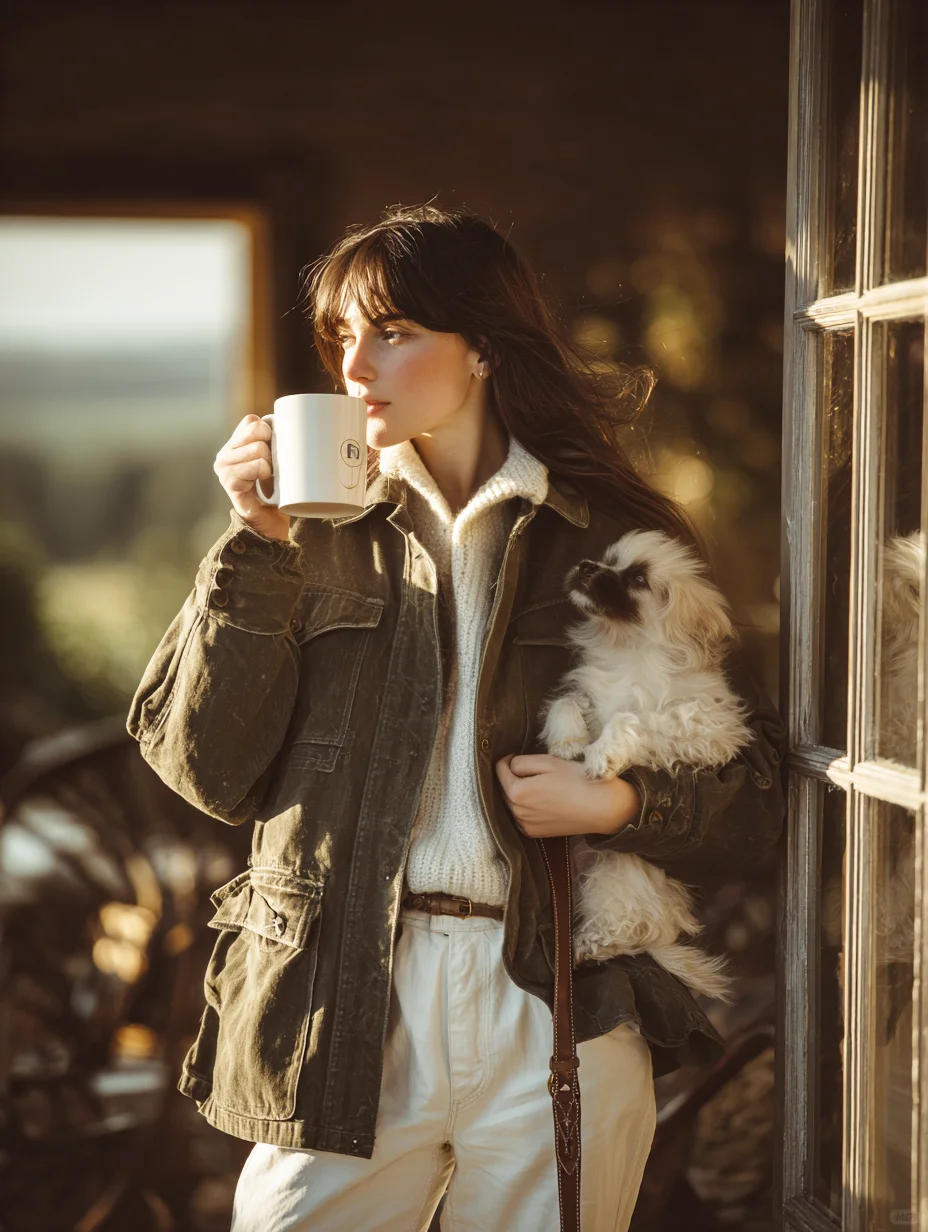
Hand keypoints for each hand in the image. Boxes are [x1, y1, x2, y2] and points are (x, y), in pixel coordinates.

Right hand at [214, 415, 291, 541]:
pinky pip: (255, 466)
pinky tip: (264, 483)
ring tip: (269, 478)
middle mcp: (225, 454)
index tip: (274, 448)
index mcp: (235, 444)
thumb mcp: (277, 460)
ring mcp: (224, 468)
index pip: (252, 421)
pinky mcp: (229, 483)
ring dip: (270, 463)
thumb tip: (297, 421)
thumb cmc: (278, 490)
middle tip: (273, 467)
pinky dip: (264, 473)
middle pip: (256, 430)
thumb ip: (277, 441)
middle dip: (272, 446)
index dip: (268, 430)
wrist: (272, 523)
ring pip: (258, 448)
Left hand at [495, 753, 640, 839]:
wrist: (601, 808)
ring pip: (511, 803)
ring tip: (537, 784)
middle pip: (503, 788)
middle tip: (529, 768)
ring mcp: (525, 825)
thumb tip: (509, 765)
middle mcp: (517, 812)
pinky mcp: (534, 833)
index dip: (506, 760)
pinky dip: (524, 807)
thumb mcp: (548, 762)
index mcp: (518, 793)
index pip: (500, 771)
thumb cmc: (577, 780)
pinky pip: (520, 816)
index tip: (516, 755)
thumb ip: (521, 762)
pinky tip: (541, 800)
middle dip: (511, 777)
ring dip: (517, 792)